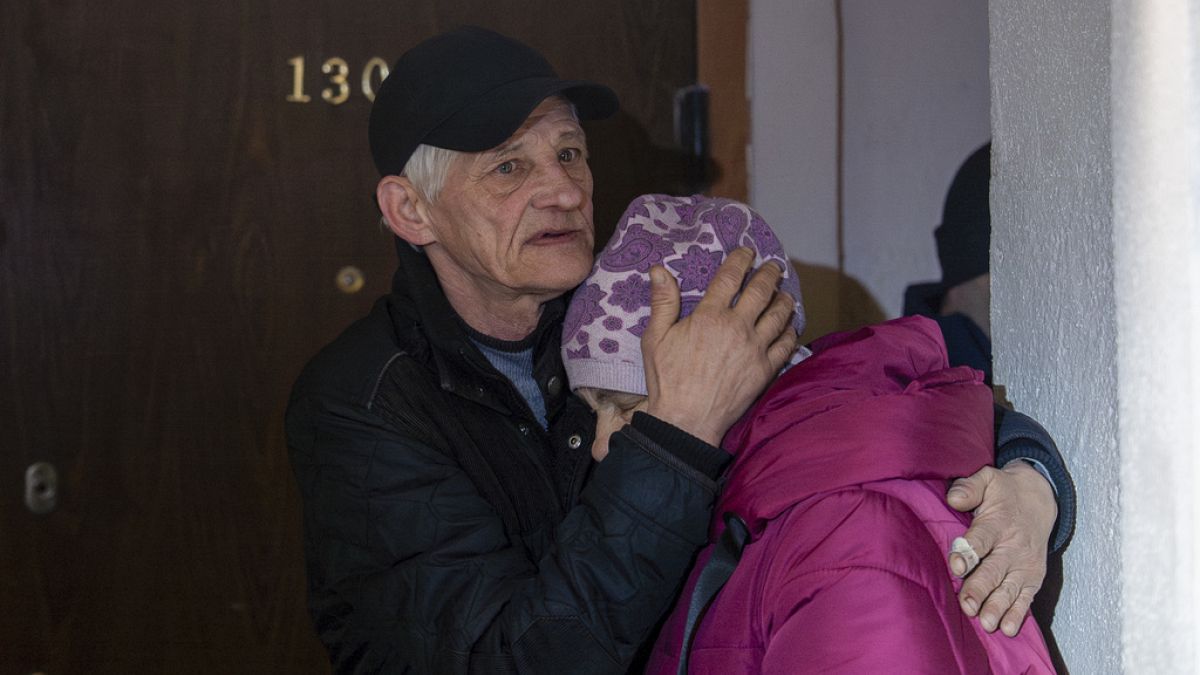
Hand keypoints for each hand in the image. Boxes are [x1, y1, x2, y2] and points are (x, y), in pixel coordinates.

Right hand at [640, 247, 797, 445]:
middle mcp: (738, 327)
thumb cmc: (668, 380)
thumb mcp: (655, 338)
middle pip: (761, 291)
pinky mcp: (765, 369)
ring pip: (779, 314)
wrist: (686, 420)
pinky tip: (790, 325)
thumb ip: (662, 302)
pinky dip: (790, 330)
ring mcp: (755, 348)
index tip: (747, 251)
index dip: (740, 260)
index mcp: (710, 316)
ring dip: (784, 299)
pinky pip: (786, 344)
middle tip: (773, 266)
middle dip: (769, 274)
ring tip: (785, 292)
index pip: (730, 278)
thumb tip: (659, 270)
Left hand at [947, 462, 1056, 635]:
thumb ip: (969, 487)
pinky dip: (1018, 614)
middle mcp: (1013, 546)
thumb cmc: (1003, 492)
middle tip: (967, 606)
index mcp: (997, 523)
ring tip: (986, 623)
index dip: (969, 552)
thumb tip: (953, 498)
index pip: (981, 539)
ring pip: (1009, 589)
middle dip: (980, 589)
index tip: (958, 565)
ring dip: (997, 607)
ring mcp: (1025, 564)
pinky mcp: (1033, 577)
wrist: (1039, 500)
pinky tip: (1009, 629)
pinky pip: (1026, 597)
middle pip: (994, 570)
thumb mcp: (987, 479)